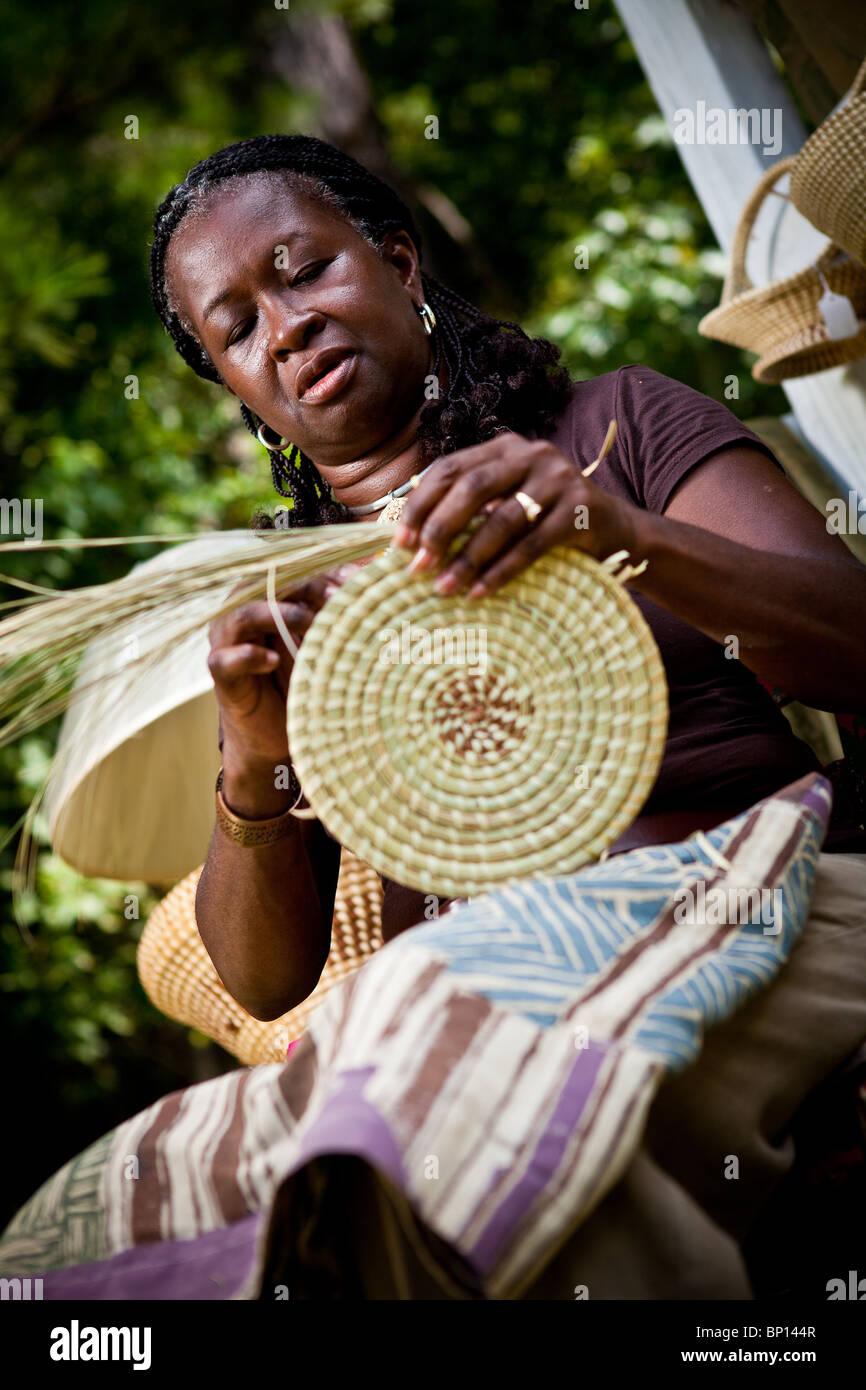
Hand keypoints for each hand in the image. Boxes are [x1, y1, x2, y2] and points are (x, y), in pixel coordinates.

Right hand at [208, 564, 360, 772]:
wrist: (272, 735)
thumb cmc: (301, 680)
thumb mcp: (324, 642)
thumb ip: (338, 613)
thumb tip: (375, 582)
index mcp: (265, 596)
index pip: (294, 571)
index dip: (325, 572)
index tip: (358, 581)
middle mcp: (241, 611)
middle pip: (268, 585)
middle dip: (306, 587)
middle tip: (339, 598)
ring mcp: (226, 642)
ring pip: (243, 615)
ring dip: (278, 614)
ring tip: (308, 620)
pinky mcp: (221, 674)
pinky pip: (226, 659)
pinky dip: (249, 657)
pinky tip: (271, 660)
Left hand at [391, 432, 636, 596]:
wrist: (615, 530)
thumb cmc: (546, 521)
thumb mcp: (508, 503)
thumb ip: (471, 509)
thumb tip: (410, 541)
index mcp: (504, 448)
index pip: (451, 468)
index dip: (421, 504)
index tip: (399, 542)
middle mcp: (532, 454)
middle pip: (472, 487)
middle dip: (439, 529)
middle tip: (417, 566)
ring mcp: (560, 478)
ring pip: (503, 518)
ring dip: (469, 558)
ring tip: (445, 588)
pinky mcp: (581, 509)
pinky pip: (533, 544)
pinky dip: (502, 571)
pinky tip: (479, 592)